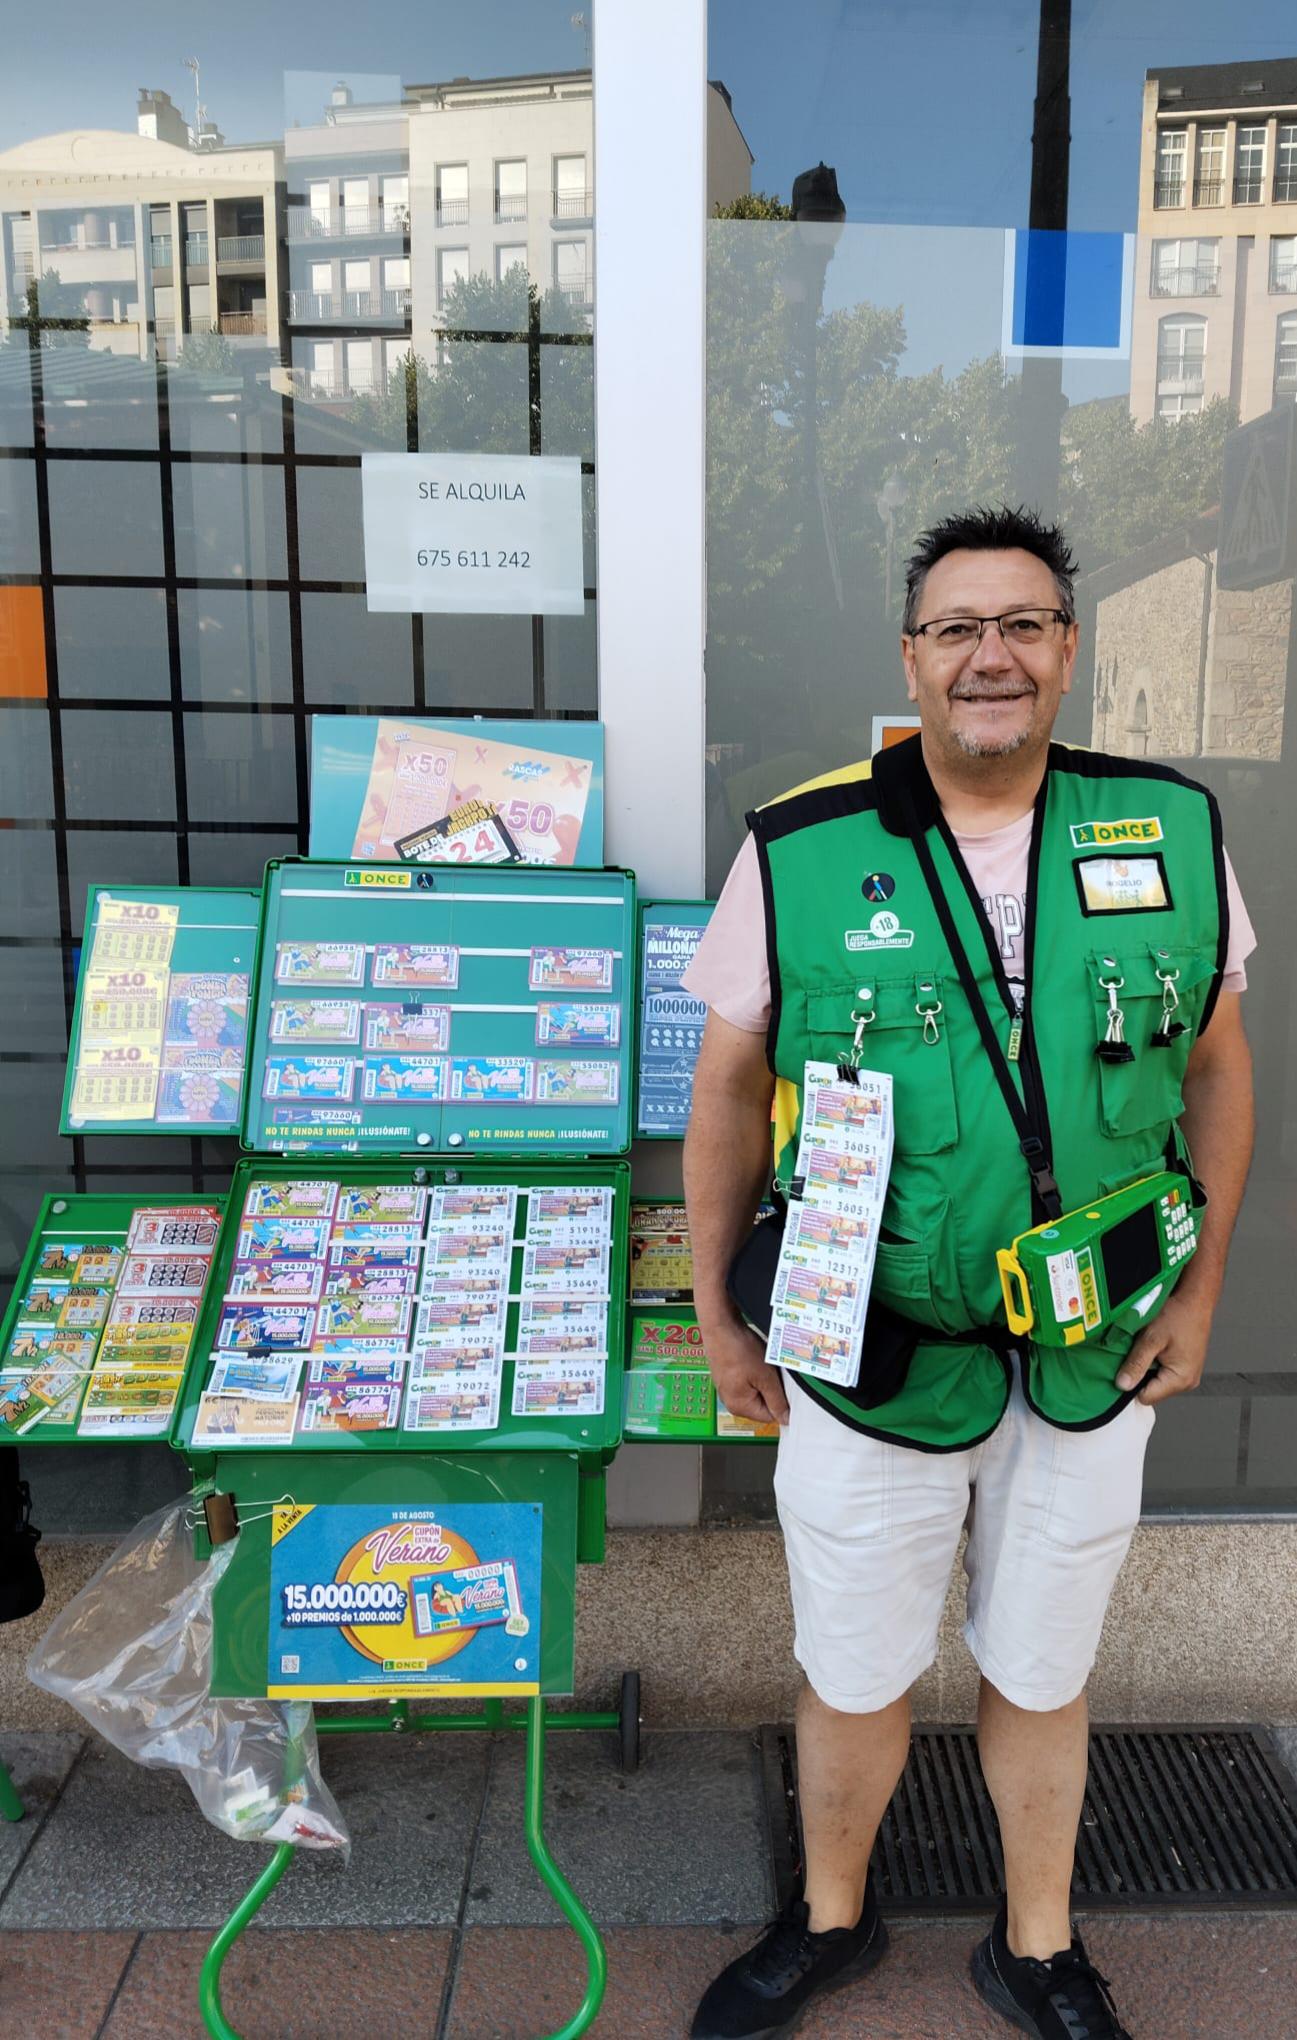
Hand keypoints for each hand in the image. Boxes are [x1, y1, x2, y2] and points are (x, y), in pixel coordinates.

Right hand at [703, 1316, 789, 1426]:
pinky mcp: (729, 1376)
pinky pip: (749, 1380)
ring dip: (765, 1379)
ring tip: (762, 1364)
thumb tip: (785, 1419)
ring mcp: (729, 1388)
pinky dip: (756, 1372)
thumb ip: (777, 1401)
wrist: (720, 1325)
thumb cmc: (738, 1349)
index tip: (786, 1387)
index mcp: (739, 1406)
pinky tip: (756, 1359)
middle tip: (774, 1372)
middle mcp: (731, 1401)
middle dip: (773, 1390)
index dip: (782, 1403)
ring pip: (757, 1390)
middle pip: (763, 1404)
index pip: (770, 1416)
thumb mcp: (765, 1377)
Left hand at [1115, 1288, 1213, 1405]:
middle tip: (1136, 1351)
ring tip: (1147, 1346)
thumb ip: (1136, 1364)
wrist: (1195, 1299)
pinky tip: (1154, 1345)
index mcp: (1181, 1379)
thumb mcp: (1151, 1339)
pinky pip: (1163, 1370)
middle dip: (1139, 1373)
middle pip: (1151, 1390)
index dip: (1131, 1384)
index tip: (1122, 1368)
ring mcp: (1187, 1374)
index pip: (1146, 1397)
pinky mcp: (1185, 1365)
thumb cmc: (1179, 1315)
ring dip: (1146, 1365)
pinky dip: (1154, 1360)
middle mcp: (1187, 1381)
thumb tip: (1122, 1385)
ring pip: (1156, 1379)